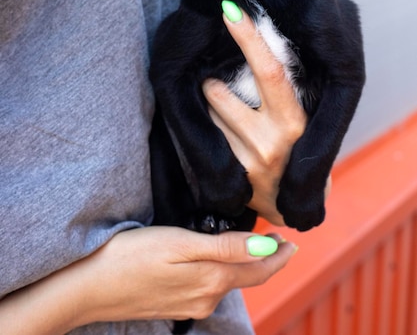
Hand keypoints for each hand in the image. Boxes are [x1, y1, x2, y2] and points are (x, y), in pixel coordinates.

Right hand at [0, 227, 296, 333]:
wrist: (90, 286)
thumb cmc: (133, 256)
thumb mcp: (182, 243)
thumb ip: (226, 247)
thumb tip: (267, 248)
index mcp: (212, 280)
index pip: (260, 269)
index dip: (279, 255)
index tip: (293, 241)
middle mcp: (206, 298)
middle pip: (247, 278)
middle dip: (267, 261)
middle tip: (280, 241)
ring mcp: (190, 304)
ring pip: (229, 283)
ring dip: (245, 266)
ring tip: (255, 246)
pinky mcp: (175, 304)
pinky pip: (209, 287)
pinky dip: (224, 273)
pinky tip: (219, 262)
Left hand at [203, 6, 307, 225]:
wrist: (291, 207)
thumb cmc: (298, 151)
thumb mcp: (304, 122)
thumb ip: (287, 93)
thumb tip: (265, 44)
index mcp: (296, 122)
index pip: (271, 72)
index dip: (250, 38)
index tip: (231, 10)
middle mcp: (272, 142)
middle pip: (219, 92)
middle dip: (209, 81)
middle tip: (214, 81)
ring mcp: (247, 161)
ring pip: (206, 114)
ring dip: (208, 106)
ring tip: (225, 118)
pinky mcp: (229, 178)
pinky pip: (203, 138)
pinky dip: (205, 129)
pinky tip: (220, 137)